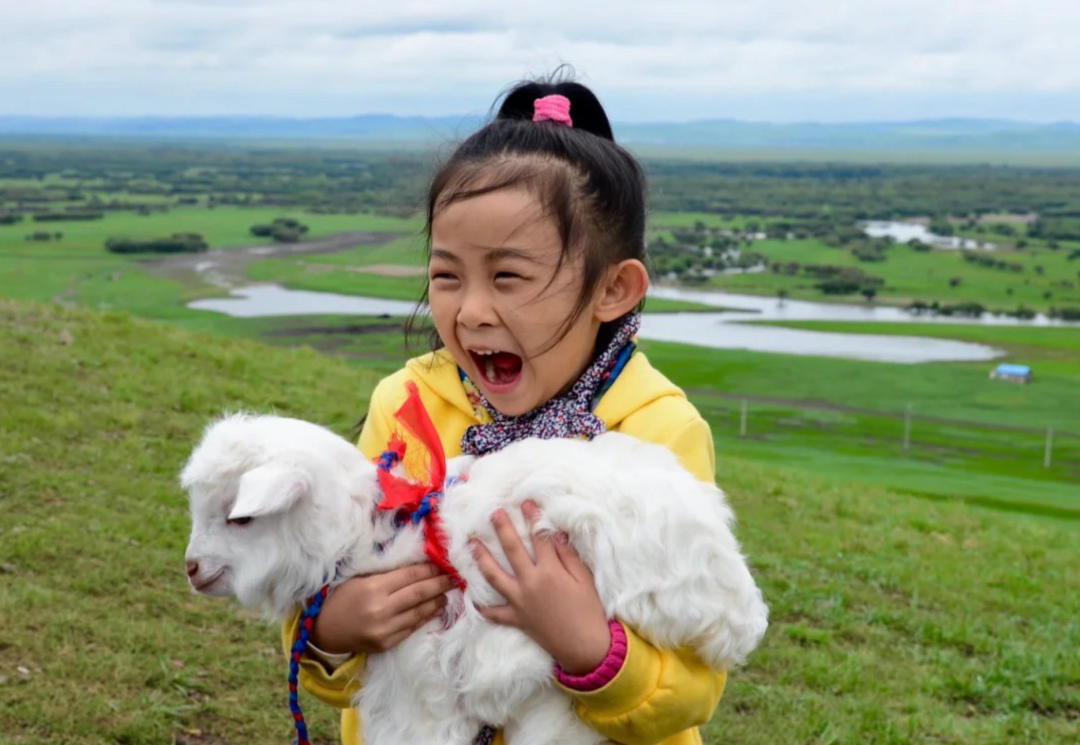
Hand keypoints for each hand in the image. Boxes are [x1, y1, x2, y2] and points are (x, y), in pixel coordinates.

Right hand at [310, 563, 453, 654]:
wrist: (324, 630)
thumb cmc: (342, 598)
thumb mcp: (361, 578)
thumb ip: (388, 574)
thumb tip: (418, 566)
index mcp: (374, 588)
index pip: (410, 576)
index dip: (430, 569)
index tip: (444, 564)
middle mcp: (381, 609)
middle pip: (420, 593)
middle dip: (440, 584)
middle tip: (455, 578)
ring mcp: (385, 629)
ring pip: (419, 612)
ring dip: (437, 601)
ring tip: (448, 593)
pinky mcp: (387, 643)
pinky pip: (412, 628)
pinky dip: (425, 617)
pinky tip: (435, 609)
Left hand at [470, 501, 610, 674]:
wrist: (584, 648)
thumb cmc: (589, 612)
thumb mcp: (584, 580)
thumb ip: (568, 556)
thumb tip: (556, 534)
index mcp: (550, 571)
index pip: (539, 537)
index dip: (532, 518)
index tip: (525, 503)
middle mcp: (530, 583)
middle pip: (512, 549)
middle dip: (502, 528)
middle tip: (493, 513)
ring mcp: (519, 601)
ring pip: (494, 576)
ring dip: (482, 558)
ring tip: (471, 544)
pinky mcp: (516, 619)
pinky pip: (494, 612)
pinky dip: (483, 605)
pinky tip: (473, 596)